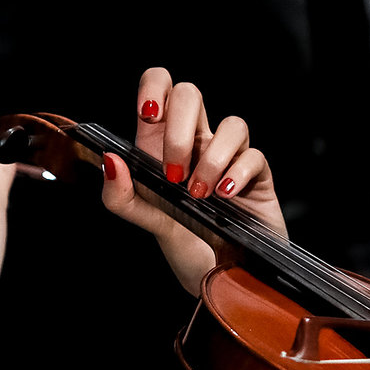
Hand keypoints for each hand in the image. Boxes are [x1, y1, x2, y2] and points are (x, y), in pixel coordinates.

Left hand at [102, 68, 287, 296]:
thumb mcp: (147, 222)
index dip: (155, 88)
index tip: (149, 115)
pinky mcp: (257, 177)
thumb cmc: (187, 245)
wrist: (222, 281)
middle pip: (192, 93)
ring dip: (211, 159)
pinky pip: (254, 155)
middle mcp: (196, 144)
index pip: (160, 88)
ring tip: (200, 195)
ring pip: (232, 123)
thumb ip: (122, 197)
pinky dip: (237, 173)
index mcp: (162, 145)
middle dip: (178, 132)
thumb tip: (111, 160)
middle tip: (172, 174)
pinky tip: (224, 198)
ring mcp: (229, 158)